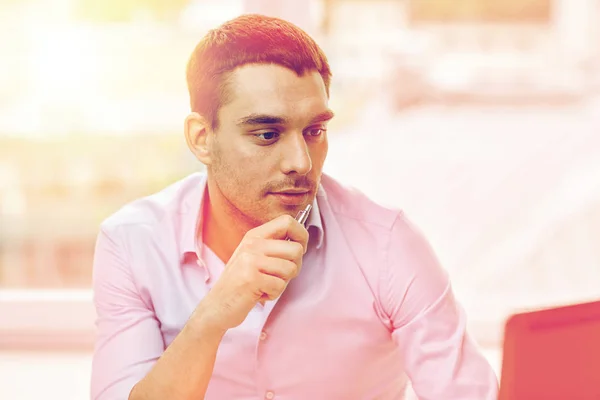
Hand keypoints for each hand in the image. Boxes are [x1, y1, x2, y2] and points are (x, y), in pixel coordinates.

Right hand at [192, 214, 308, 332]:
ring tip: (265, 284)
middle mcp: (252, 244)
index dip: (301, 235)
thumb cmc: (240, 283)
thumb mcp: (254, 256)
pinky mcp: (251, 279)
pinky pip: (280, 286)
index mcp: (254, 236)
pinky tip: (259, 293)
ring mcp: (250, 261)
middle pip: (296, 249)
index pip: (287, 221)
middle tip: (279, 275)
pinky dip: (273, 294)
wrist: (217, 306)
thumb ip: (274, 246)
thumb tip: (302, 240)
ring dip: (282, 283)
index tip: (299, 249)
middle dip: (295, 267)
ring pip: (291, 269)